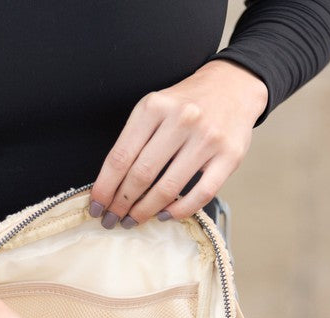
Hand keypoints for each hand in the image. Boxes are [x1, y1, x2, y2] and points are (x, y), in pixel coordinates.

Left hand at [88, 60, 268, 225]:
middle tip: (112, 219)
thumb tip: (111, 186)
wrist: (233, 85)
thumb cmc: (186, 103)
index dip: (104, 188)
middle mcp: (181, 120)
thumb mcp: (154, 108)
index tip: (96, 207)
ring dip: (145, 211)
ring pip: (168, 188)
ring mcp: (207, 138)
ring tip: (134, 220)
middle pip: (141, 175)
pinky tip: (165, 215)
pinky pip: (200, 194)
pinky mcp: (229, 156)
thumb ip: (134, 140)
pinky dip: (179, 211)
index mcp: (154, 107)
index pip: (120, 157)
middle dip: (121, 204)